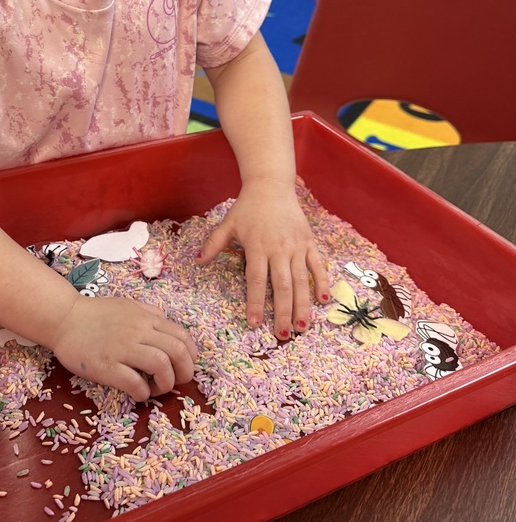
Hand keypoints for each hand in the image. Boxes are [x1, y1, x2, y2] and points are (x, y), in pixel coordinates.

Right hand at [51, 296, 197, 401]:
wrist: (64, 319)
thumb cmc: (95, 314)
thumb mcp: (128, 306)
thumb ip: (150, 315)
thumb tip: (168, 327)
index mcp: (146, 318)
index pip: (182, 336)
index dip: (191, 356)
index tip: (186, 367)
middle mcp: (138, 331)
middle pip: (178, 352)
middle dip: (185, 372)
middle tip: (175, 382)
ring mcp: (122, 348)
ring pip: (161, 365)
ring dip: (165, 383)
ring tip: (155, 389)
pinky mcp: (106, 366)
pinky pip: (135, 382)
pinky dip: (143, 393)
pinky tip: (138, 393)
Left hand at [197, 184, 328, 339]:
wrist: (272, 186)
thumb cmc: (247, 207)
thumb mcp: (227, 223)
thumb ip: (214, 243)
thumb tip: (198, 261)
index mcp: (257, 246)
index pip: (256, 280)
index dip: (255, 303)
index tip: (254, 324)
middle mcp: (279, 249)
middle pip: (281, 286)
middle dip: (282, 312)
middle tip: (282, 335)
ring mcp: (296, 247)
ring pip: (301, 281)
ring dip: (302, 305)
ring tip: (302, 327)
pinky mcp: (309, 243)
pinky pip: (317, 266)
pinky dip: (322, 283)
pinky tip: (323, 301)